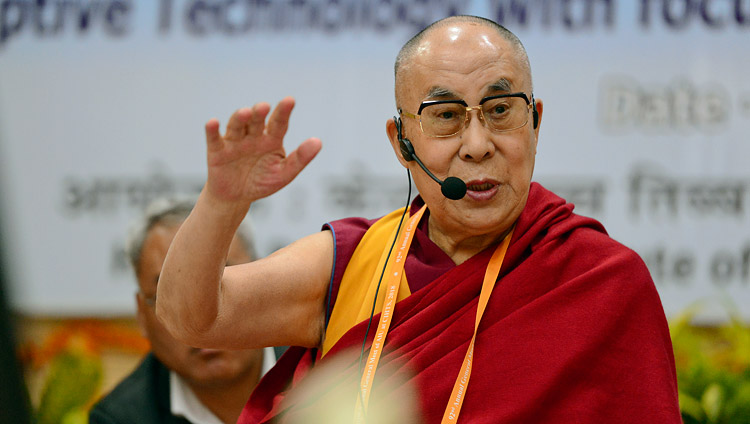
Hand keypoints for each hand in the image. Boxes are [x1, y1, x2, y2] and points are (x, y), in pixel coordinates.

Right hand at [203, 97, 321, 205]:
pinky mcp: (217, 151)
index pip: (279, 123)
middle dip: (259, 113)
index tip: (290, 100)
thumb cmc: (262, 181)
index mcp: (271, 139)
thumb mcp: (284, 173)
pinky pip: (214, 139)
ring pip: (237, 126)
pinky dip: (212, 131)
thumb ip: (300, 158)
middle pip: (256, 121)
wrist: (237, 197)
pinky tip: (213, 123)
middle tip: (264, 106)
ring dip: (239, 118)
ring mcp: (234, 141)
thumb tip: (318, 142)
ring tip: (245, 113)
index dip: (283, 112)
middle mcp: (253, 136)